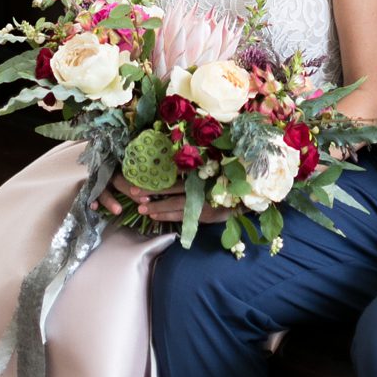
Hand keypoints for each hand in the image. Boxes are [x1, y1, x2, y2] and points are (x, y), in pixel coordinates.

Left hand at [95, 173, 225, 225]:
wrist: (243, 199)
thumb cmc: (226, 181)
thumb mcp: (214, 170)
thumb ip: (197, 168)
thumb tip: (174, 160)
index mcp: (199, 173)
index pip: (174, 174)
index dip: (157, 176)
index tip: (141, 176)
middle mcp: (198, 186)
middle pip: (170, 188)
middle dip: (151, 191)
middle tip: (133, 192)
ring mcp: (200, 201)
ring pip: (173, 204)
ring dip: (156, 206)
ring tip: (141, 208)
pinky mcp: (202, 214)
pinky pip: (180, 216)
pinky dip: (166, 216)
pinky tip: (154, 216)